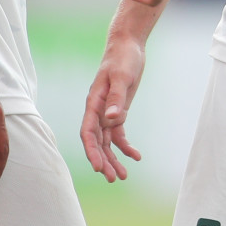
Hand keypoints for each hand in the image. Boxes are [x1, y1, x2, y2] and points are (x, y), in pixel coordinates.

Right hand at [81, 33, 145, 182]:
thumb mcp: (122, 76)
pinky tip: (136, 156)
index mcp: (94, 103)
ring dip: (114, 158)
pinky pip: (119, 133)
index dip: (92, 151)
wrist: (128, 46)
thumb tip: (112, 119)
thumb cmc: (122, 58)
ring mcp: (108, 112)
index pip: (88, 132)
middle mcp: (98, 110)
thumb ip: (116, 98)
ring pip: (107, 141)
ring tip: (124, 176)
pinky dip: (126, 146)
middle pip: (97, 142)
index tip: (99, 168)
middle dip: (104, 161)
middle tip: (114, 179)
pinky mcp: (119, 111)